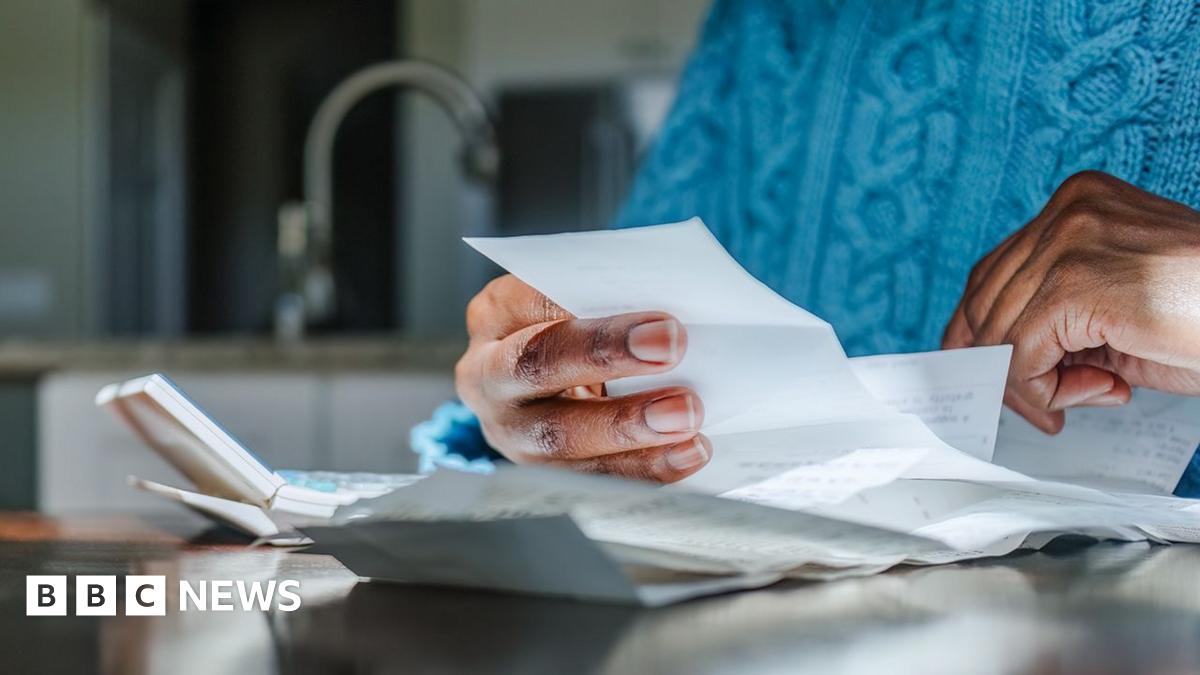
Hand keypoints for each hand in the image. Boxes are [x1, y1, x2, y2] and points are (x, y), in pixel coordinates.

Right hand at [455, 274, 710, 480]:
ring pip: (558, 438)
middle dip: (605, 359)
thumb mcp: (580, 299)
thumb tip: (671, 306)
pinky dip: (644, 468)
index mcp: (495, 314)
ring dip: (629, 429)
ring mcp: (508, 431)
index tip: (663, 323)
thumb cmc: (580, 326)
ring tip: (687, 417)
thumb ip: (610, 296)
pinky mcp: (540, 472)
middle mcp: (488, 375)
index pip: (536, 304)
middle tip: (671, 351)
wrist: (562, 376)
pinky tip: (689, 453)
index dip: (595, 314)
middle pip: (536, 367)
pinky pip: (590, 479)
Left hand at [943, 171, 1199, 432]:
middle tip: (1048, 402)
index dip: (984, 332)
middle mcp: (1068, 211)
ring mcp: (1070, 241)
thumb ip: (1058, 317)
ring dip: (1033, 384)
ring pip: (998, 332)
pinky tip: (1099, 393)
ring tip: (1090, 394)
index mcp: (1077, 204)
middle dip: (1005, 365)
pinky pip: (1020, 354)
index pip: (992, 272)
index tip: (1003, 376)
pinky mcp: (1078, 284)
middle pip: (983, 301)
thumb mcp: (1119, 307)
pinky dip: (1043, 390)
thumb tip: (996, 358)